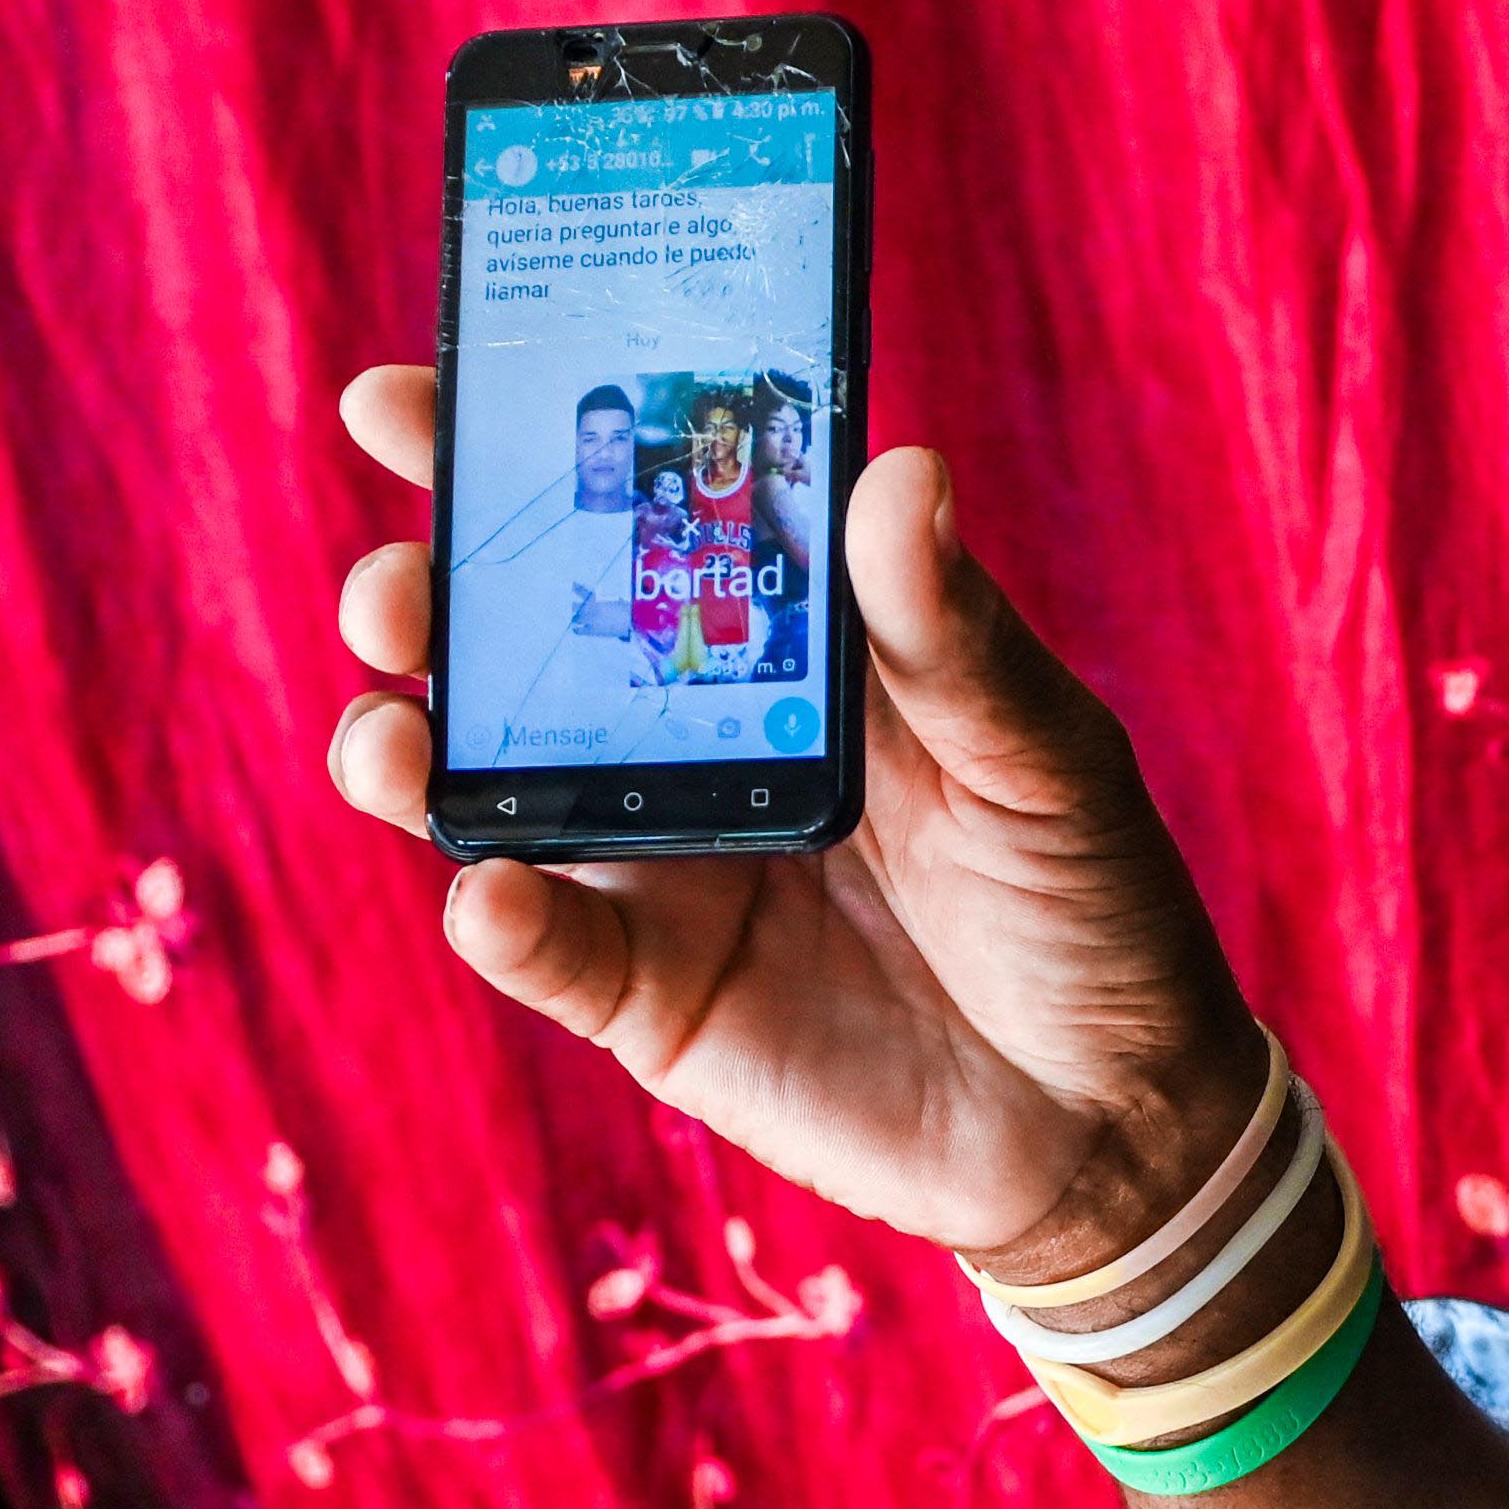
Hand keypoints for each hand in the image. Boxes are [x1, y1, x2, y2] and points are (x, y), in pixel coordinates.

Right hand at [328, 369, 1261, 1254]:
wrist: (1116, 1113)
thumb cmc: (1091, 900)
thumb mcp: (1043, 754)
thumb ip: (954, 635)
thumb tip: (897, 469)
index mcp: (786, 644)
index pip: (633, 519)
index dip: (514, 454)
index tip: (412, 395)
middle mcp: (695, 740)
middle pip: (520, 646)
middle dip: (430, 601)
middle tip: (395, 583)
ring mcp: (661, 867)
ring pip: (488, 790)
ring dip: (414, 752)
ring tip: (392, 734)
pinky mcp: (653, 995)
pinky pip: (547, 948)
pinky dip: (502, 917)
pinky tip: (489, 890)